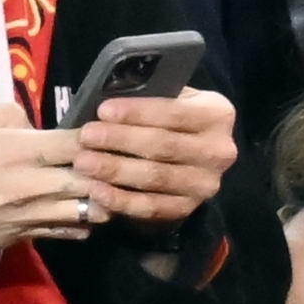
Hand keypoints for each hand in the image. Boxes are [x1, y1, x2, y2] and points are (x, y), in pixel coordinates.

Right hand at [0, 104, 98, 287]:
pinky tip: (85, 210)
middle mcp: (30, 183)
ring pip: (91, 208)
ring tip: (105, 185)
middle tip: (114, 161)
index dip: (96, 138)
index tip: (102, 133)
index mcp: (12, 148)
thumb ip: (2, 114)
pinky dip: (87, 221)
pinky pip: (74, 230)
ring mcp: (33, 214)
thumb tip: (34, 123)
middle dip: (108, 169)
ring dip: (103, 197)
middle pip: (92, 177)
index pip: (75, 142)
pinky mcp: (30, 237)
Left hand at [75, 89, 236, 226]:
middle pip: (164, 146)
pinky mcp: (190, 208)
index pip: (175, 113)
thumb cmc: (171, 114)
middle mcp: (219, 152)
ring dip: (116, 171)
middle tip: (86, 137)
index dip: (137, 113)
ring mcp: (206, 184)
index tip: (103, 111)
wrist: (193, 148)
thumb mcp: (170, 95)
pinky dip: (123, 201)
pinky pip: (154, 207)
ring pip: (157, 177)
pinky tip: (98, 191)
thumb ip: (148, 97)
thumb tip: (106, 100)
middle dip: (120, 141)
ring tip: (84, 162)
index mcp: (217, 115)